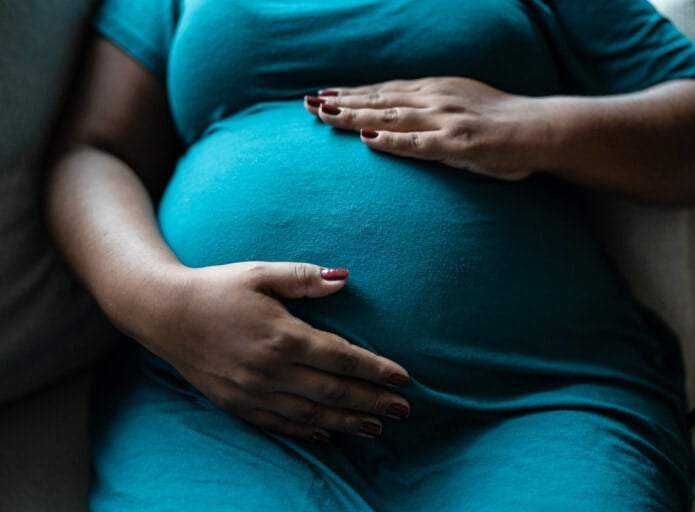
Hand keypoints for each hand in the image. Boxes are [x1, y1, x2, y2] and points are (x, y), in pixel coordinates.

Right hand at [139, 261, 410, 443]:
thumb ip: (304, 278)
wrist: (163, 314)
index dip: (376, 370)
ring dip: (348, 422)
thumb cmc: (217, 288)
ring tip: (377, 427)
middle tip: (404, 410)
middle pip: (334, 391)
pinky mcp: (237, 405)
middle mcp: (271, 369)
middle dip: (373, 402)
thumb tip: (344, 278)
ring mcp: (253, 392)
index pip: (342, 358)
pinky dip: (309, 433)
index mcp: (282, 335)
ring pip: (312, 414)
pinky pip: (280, 424)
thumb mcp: (261, 273)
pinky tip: (329, 436)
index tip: (404, 379)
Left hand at [305, 77, 547, 180]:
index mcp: (435, 90)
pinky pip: (417, 143)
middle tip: (307, 104)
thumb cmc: (504, 123)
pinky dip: (391, 141)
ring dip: (355, 116)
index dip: (351, 93)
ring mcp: (445, 119)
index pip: (383, 91)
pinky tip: (367, 140)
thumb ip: (434, 111)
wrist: (541, 129)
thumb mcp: (463, 106)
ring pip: (390, 116)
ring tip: (324, 117)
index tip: (323, 95)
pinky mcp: (457, 143)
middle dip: (340, 102)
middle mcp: (435, 98)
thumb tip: (407, 120)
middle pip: (378, 99)